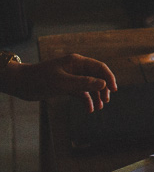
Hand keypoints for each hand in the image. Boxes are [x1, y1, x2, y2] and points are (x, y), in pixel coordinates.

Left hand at [2, 54, 117, 111]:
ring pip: (89, 86)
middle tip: (106, 101)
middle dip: (103, 89)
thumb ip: (83, 83)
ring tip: (98, 108)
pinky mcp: (66, 86)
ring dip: (95, 96)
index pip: (99, 67)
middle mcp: (76, 68)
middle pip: (96, 77)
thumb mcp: (62, 82)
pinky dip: (85, 100)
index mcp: (77, 62)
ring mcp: (71, 77)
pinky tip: (88, 109)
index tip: (114, 89)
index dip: (109, 77)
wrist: (21, 84)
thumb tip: (103, 84)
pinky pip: (80, 92)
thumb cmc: (40, 79)